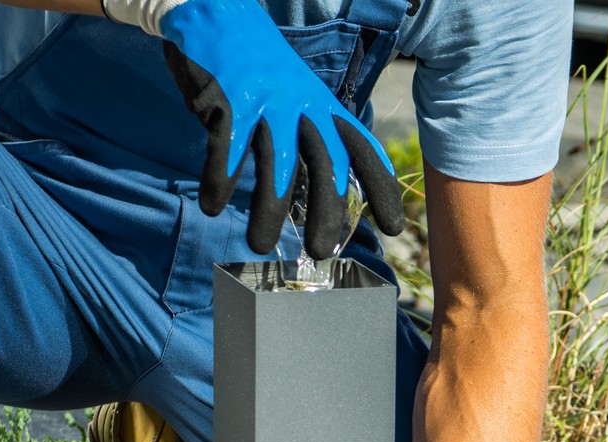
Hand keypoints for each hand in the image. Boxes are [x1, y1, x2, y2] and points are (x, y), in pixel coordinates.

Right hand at [156, 0, 403, 255]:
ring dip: (268, 211)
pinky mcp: (227, 99)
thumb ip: (308, 137)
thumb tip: (317, 196)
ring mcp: (265, 100)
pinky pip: (226, 151)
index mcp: (321, 104)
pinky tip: (213, 206)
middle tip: (319, 251)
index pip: (362, 148)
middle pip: (326, 164)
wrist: (213, 11)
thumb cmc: (255, 66)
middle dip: (326, 211)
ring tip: (260, 245)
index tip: (395, 227)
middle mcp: (301, 103)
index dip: (381, 188)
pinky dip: (219, 182)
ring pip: (277, 164)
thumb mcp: (296, 95)